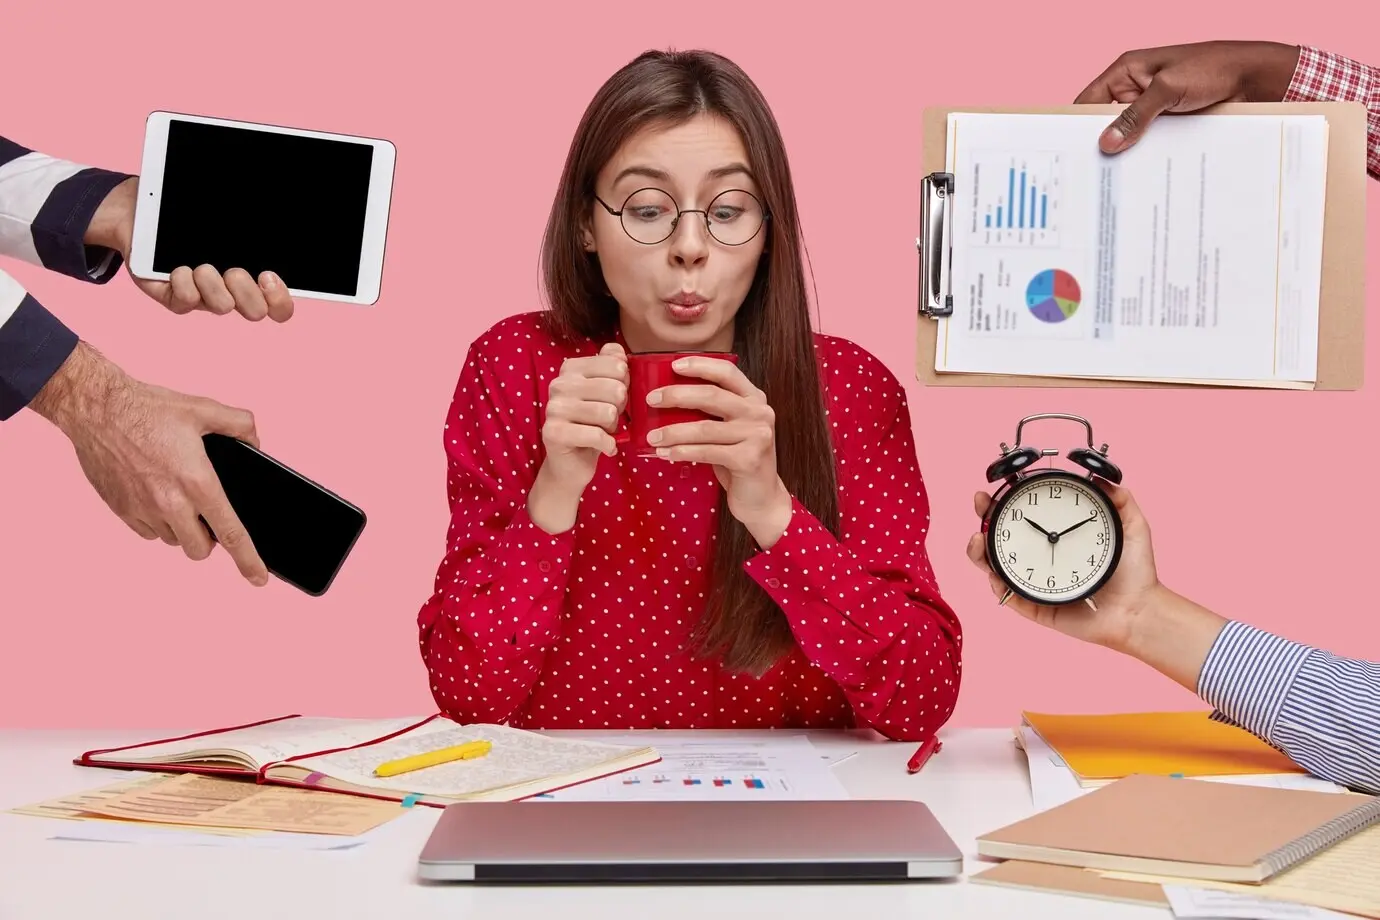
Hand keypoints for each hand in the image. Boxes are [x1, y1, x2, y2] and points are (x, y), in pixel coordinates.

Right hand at [28, 341, 268, 585]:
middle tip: (208, 515)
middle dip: (209, 540)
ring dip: (182, 528)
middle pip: (200, 549)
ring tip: (179, 495)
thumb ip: (239, 424)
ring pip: (173, 540)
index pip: (230, 533)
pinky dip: (158, 522)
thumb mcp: (204, 408)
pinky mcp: (121, 510)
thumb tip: (255, 442)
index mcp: (196, 481)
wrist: (96, 409)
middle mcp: (169, 502)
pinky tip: (157, 494)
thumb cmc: (149, 408)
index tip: (259, 579)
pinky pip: (148, 532)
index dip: (248, 560)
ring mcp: (142, 510)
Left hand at [86, 177, 294, 321]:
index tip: (268, 275)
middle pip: (256, 311)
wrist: (144, 211)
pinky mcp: (174, 297)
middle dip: (247, 292)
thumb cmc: (191, 212)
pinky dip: (184, 284)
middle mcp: (230, 291)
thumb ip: (252, 227)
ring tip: (201, 266)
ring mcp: (204, 296)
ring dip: (213, 285)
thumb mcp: (225, 216)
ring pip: (221, 308)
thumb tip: (282, 222)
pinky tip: (178, 267)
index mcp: (252, 276)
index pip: (279, 307)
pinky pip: (186, 303)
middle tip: (234, 271)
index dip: (280, 300)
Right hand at [529, 342, 628, 531]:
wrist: (570, 465)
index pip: (616, 364)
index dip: (625, 384)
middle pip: (615, 388)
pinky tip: (605, 447)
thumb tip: (618, 351)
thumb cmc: (592, 424)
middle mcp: (559, 384)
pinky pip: (597, 435)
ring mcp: (554, 408)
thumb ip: (612, 367)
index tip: (617, 398)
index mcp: (571, 369)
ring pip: (608, 412)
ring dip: (613, 427)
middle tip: (610, 419)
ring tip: (603, 431)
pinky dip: (608, 445)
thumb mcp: (605, 393)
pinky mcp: (554, 433)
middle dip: (621, 408)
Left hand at [646, 355, 791, 546]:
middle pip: (711, 396)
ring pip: (704, 428)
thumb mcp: (729, 429)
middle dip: (677, 395)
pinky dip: (681, 452)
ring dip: (673, 431)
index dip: (700, 365)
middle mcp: (759, 413)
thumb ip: (712, 411)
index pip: (727, 372)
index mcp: (754, 398)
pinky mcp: (749, 459)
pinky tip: (664, 453)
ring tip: (651, 436)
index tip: (673, 365)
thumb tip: (668, 397)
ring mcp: (757, 436)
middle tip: (650, 399)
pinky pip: (706, 452)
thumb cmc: (738, 459)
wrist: (762, 497)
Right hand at [964, 480, 1161, 652]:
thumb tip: (1099, 476)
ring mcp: (1036, 582)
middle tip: (981, 504)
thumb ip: (1119, 499)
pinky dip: (997, 585)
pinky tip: (994, 573)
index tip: (997, 487)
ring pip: (995, 566)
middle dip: (984, 519)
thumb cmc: (1137, 573)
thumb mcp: (1132, 526)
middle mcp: (1043, 558)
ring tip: (977, 540)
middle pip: (1002, 537)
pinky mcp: (1036, 607)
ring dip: (979, 552)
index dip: (1007, 501)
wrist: (1140, 610)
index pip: (1026, 516)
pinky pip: (1009, 596)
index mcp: (1059, 538)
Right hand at [1075, 41, 1301, 152]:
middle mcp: (1133, 90)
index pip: (1089, 100)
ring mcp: (1150, 109)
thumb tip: (1107, 143)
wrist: (1254, 77)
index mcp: (1126, 72)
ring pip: (1126, 136)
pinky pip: (1147, 143)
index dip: (1077, 124)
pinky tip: (1138, 174)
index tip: (1070, 150)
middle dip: (1100, 144)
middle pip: (1104, 122)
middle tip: (1090, 171)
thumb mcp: (1169, 89)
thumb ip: (1136, 116)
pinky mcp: (1166, 124)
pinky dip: (1143, 156)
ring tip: (1112, 178)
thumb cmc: (1212, 67)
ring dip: (1123, 153)